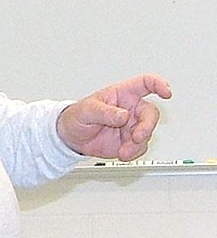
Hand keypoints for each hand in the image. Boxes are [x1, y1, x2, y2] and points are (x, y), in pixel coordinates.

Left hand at [57, 73, 171, 160]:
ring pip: (147, 133)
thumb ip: (105, 112)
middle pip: (151, 113)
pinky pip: (140, 147)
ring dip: (137, 144)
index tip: (166, 92)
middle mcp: (131, 109)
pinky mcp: (130, 141)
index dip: (158, 84)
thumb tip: (123, 115)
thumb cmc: (78, 116)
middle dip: (147, 127)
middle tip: (136, 137)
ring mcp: (131, 125)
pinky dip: (134, 153)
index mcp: (122, 94)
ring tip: (123, 151)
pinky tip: (122, 154)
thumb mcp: (87, 110)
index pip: (145, 84)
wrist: (72, 137)